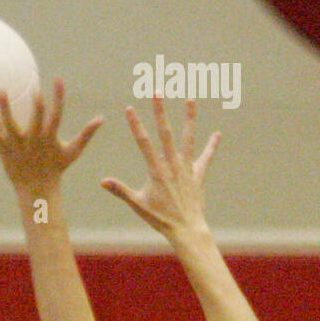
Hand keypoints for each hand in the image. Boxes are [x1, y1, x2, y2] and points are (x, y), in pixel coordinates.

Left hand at [0, 78, 101, 197]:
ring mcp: (19, 145)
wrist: (37, 190)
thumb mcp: (73, 152)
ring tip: (0, 90)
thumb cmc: (56, 169)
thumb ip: (87, 134)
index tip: (58, 79)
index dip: (59, 97)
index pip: (57, 114)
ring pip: (11, 124)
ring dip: (6, 108)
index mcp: (50, 137)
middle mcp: (35, 140)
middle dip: (37, 106)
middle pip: (36, 119)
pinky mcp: (6, 151)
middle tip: (35, 89)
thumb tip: (103, 118)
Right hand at [100, 98, 219, 242]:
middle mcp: (173, 165)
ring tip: (190, 99)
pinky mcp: (198, 174)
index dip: (136, 125)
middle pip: (166, 133)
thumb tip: (102, 182)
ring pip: (188, 138)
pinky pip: (206, 157)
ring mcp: (187, 168)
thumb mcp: (138, 204)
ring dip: (189, 118)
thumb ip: (121, 190)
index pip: (143, 143)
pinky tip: (217, 134)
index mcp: (156, 171)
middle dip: (160, 112)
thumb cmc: (160, 219)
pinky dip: (211, 146)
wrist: (186, 229)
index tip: (129, 109)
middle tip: (158, 91)